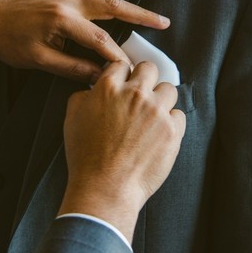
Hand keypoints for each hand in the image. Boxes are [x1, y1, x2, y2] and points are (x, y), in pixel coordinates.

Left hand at [0, 0, 168, 82]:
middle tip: (163, 21)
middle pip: (112, 6)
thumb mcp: (38, 61)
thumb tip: (98, 77)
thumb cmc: (8, 43)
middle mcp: (67, 0)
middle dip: (141, 14)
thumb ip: (70, 68)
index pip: (100, 41)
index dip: (117, 56)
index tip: (130, 69)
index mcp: (62, 20)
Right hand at [59, 61, 185, 241]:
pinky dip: (171, 122)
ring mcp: (157, 111)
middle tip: (140, 96)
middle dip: (145, 80)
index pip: (122, 64)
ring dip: (161, 100)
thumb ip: (84, 95)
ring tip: (151, 117)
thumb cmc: (86, 156)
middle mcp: (135, 94)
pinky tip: (158, 134)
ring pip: (168, 90)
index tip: (124, 84)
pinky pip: (178, 115)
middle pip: (150, 69)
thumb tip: (94, 89)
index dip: (122, 75)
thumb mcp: (72, 117)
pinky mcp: (173, 130)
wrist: (105, 188)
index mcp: (109, 87)